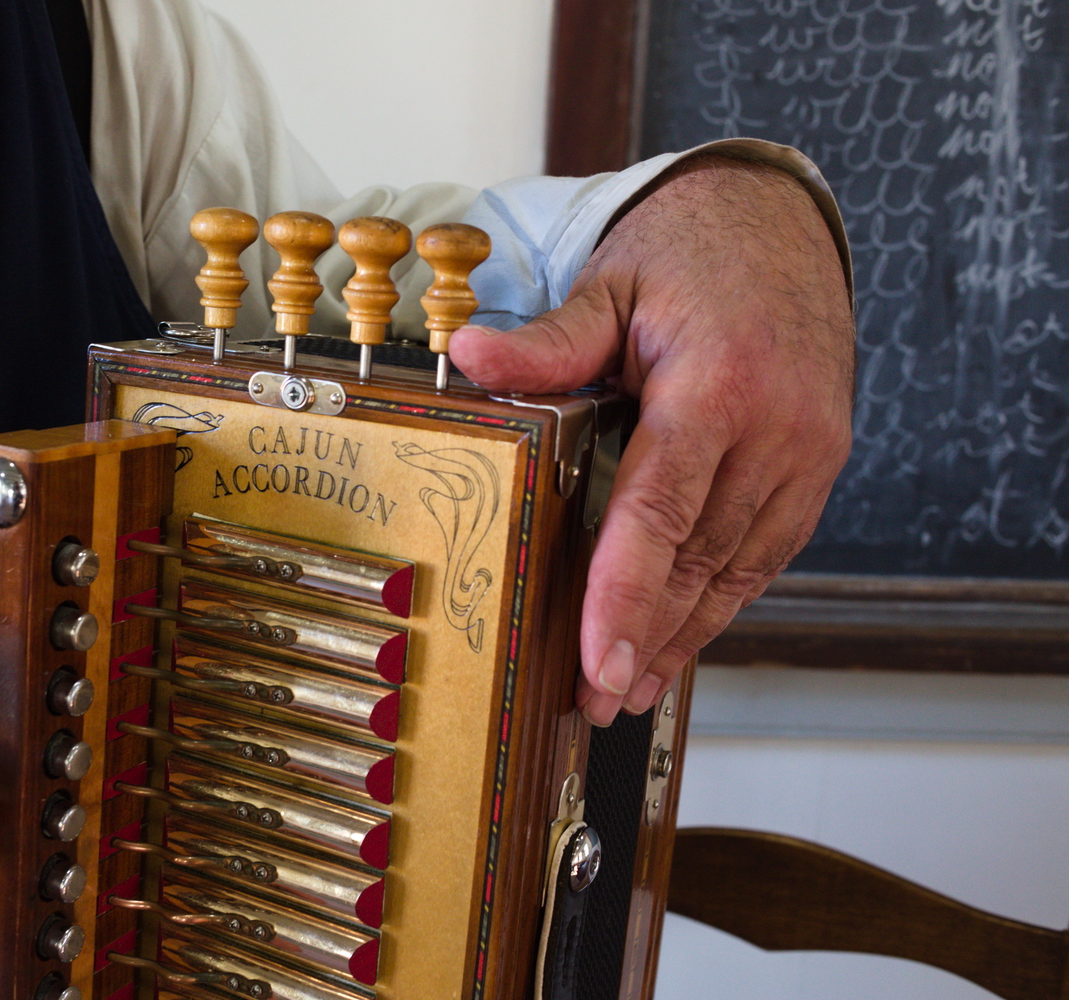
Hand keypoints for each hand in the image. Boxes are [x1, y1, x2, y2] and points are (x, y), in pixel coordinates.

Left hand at [449, 155, 853, 725]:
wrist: (782, 225)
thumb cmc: (689, 253)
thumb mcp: (611, 285)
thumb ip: (549, 341)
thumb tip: (471, 357)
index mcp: (719, 384)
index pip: (662, 510)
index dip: (626, 593)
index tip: (597, 662)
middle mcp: (777, 429)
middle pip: (698, 557)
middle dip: (643, 637)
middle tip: (592, 700)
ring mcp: (808, 453)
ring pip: (736, 567)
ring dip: (683, 635)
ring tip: (629, 692)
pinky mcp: (817, 466)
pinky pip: (766, 551)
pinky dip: (722, 600)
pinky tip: (683, 638)